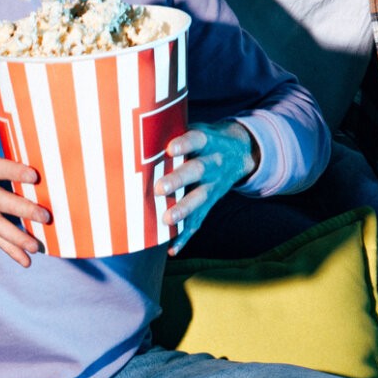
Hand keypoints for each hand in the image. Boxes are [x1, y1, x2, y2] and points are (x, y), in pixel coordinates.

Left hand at [157, 120, 257, 253]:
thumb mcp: (198, 129)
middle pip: (197, 170)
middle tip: (159, 188)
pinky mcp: (211, 202)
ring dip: (183, 210)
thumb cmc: (204, 139)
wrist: (242, 151)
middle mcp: (213, 163)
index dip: (184, 144)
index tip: (170, 149)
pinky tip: (173, 248)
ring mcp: (213, 184)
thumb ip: (174, 131)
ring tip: (167, 220)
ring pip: (200, 198)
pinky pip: (200, 220)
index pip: (196, 140)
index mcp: (208, 141)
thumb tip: (135, 132)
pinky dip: (186, 236)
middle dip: (179, 180)